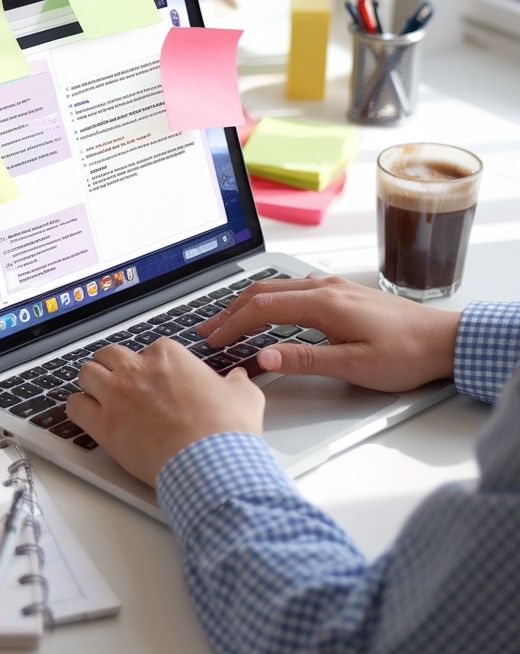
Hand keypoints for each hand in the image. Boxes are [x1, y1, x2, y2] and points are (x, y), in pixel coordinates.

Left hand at [66, 338, 264, 487]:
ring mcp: (117, 395)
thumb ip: (236, 382)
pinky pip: (74, 407)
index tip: (157, 381)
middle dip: (115, 367)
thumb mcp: (244, 396)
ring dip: (92, 382)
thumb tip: (238, 379)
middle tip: (122, 382)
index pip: (149, 350)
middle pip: (110, 355)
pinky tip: (87, 415)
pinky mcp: (104, 425)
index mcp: (168, 356)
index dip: (153, 367)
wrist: (211, 463)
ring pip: (87, 373)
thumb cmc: (225, 431)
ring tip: (100, 395)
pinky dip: (78, 409)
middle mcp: (137, 370)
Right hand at [197, 275, 461, 392]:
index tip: (212, 340)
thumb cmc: (406, 355)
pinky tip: (270, 311)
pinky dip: (271, 299)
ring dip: (249, 302)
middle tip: (208, 329)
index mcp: (324, 304)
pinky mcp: (344, 293)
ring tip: (229, 321)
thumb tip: (264, 357)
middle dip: (231, 310)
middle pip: (264, 292)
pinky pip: (296, 289)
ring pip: (279, 288)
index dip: (232, 324)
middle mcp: (327, 288)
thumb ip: (305, 360)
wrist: (445, 340)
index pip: (262, 308)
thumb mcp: (354, 365)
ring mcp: (336, 288)